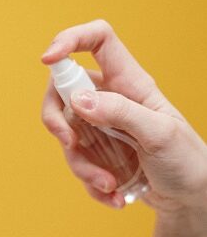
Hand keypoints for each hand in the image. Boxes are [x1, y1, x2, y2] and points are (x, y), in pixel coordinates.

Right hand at [41, 20, 206, 214]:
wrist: (189, 197)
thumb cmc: (185, 159)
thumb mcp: (159, 133)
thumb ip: (120, 112)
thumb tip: (78, 100)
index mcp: (129, 82)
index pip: (97, 41)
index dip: (70, 39)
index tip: (47, 58)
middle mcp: (109, 99)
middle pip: (62, 91)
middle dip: (56, 120)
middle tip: (69, 143)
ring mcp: (98, 127)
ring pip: (66, 135)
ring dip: (81, 165)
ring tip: (110, 184)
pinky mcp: (95, 153)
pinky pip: (76, 163)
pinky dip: (90, 184)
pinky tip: (113, 196)